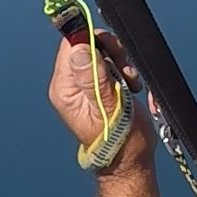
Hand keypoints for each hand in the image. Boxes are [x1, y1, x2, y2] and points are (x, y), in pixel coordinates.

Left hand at [48, 31, 153, 174]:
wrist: (130, 158)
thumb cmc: (120, 139)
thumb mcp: (109, 106)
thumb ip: (93, 76)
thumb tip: (79, 46)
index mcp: (65, 89)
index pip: (71, 46)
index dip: (91, 39)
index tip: (111, 46)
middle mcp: (71, 85)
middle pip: (86, 45)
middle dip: (109, 49)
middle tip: (123, 66)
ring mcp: (85, 85)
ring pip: (100, 52)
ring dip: (119, 60)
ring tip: (129, 80)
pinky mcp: (99, 86)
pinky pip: (109, 64)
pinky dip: (123, 68)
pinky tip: (130, 84)